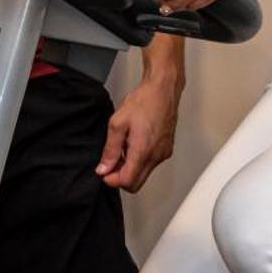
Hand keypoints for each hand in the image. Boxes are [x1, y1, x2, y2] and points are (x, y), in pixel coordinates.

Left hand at [94, 71, 179, 191]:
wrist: (162, 89)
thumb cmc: (143, 101)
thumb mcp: (117, 123)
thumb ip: (110, 150)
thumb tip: (104, 168)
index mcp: (143, 151)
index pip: (127, 182)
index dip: (112, 180)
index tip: (104, 171)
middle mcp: (156, 156)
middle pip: (136, 183)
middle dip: (120, 177)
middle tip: (111, 161)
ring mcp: (163, 153)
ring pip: (144, 174)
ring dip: (130, 168)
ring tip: (122, 147)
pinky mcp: (167, 149)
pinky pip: (151, 164)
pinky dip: (139, 160)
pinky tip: (133, 144)